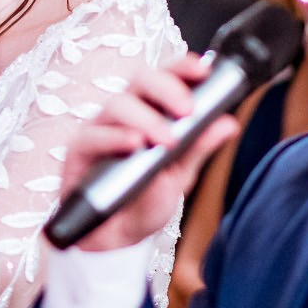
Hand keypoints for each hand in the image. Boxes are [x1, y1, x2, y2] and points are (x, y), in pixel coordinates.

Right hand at [58, 51, 239, 251]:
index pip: (165, 78)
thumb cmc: (144, 201)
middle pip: (140, 80)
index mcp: (151, 113)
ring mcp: (100, 130)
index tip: (202, 70)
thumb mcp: (180, 176)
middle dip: (166, 88)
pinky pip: (92, 135)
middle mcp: (125, 115)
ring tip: (166, 140)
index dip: (182, 68)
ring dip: (145, 118)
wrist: (116, 240)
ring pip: (117, 104)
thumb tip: (227, 123)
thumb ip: (199, 147)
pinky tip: (133, 145)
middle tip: (187, 110)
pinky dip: (115, 138)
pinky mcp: (79, 152)